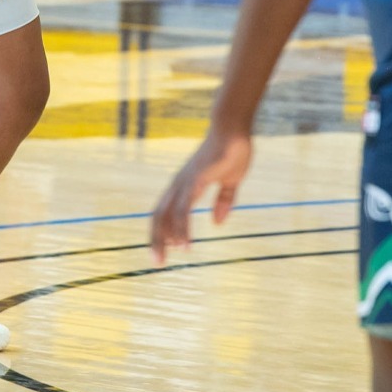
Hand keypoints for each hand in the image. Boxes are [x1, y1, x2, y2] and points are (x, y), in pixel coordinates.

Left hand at [149, 128, 253, 263]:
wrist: (235, 128)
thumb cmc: (233, 150)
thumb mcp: (231, 180)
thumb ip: (224, 200)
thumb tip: (217, 222)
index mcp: (185, 185)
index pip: (165, 211)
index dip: (162, 231)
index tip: (165, 251)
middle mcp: (179, 184)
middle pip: (158, 216)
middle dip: (156, 240)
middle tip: (157, 262)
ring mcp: (185, 182)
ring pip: (166, 214)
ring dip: (165, 237)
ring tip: (168, 257)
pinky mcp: (194, 180)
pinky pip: (182, 209)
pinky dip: (181, 228)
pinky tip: (185, 243)